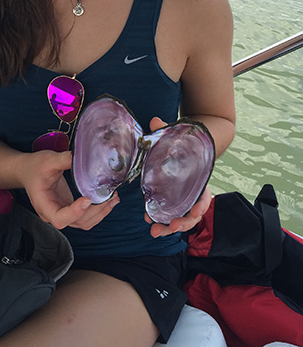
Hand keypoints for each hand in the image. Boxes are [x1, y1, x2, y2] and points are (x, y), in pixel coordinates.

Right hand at [21, 150, 119, 230]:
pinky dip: (98, 210)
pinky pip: (85, 217)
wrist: (27, 170)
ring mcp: (62, 213)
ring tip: (114, 198)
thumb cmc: (35, 167)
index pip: (60, 218)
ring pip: (84, 222)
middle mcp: (53, 214)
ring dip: (101, 213)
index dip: (75, 212)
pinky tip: (107, 199)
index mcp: (44, 205)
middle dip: (97, 211)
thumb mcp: (48, 160)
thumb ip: (65, 159)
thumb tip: (86, 157)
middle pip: (77, 222)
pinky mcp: (68, 208)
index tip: (87, 199)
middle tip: (111, 196)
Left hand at [145, 116, 211, 236]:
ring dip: (169, 228)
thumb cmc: (181, 144)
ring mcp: (184, 200)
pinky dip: (162, 222)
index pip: (204, 196)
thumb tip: (155, 120)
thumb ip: (165, 131)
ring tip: (155, 232)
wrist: (182, 148)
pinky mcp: (174, 202)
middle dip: (182, 224)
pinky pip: (171, 216)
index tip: (194, 213)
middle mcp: (194, 193)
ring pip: (182, 220)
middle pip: (193, 215)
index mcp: (199, 179)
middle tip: (170, 227)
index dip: (200, 206)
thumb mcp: (174, 137)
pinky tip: (150, 224)